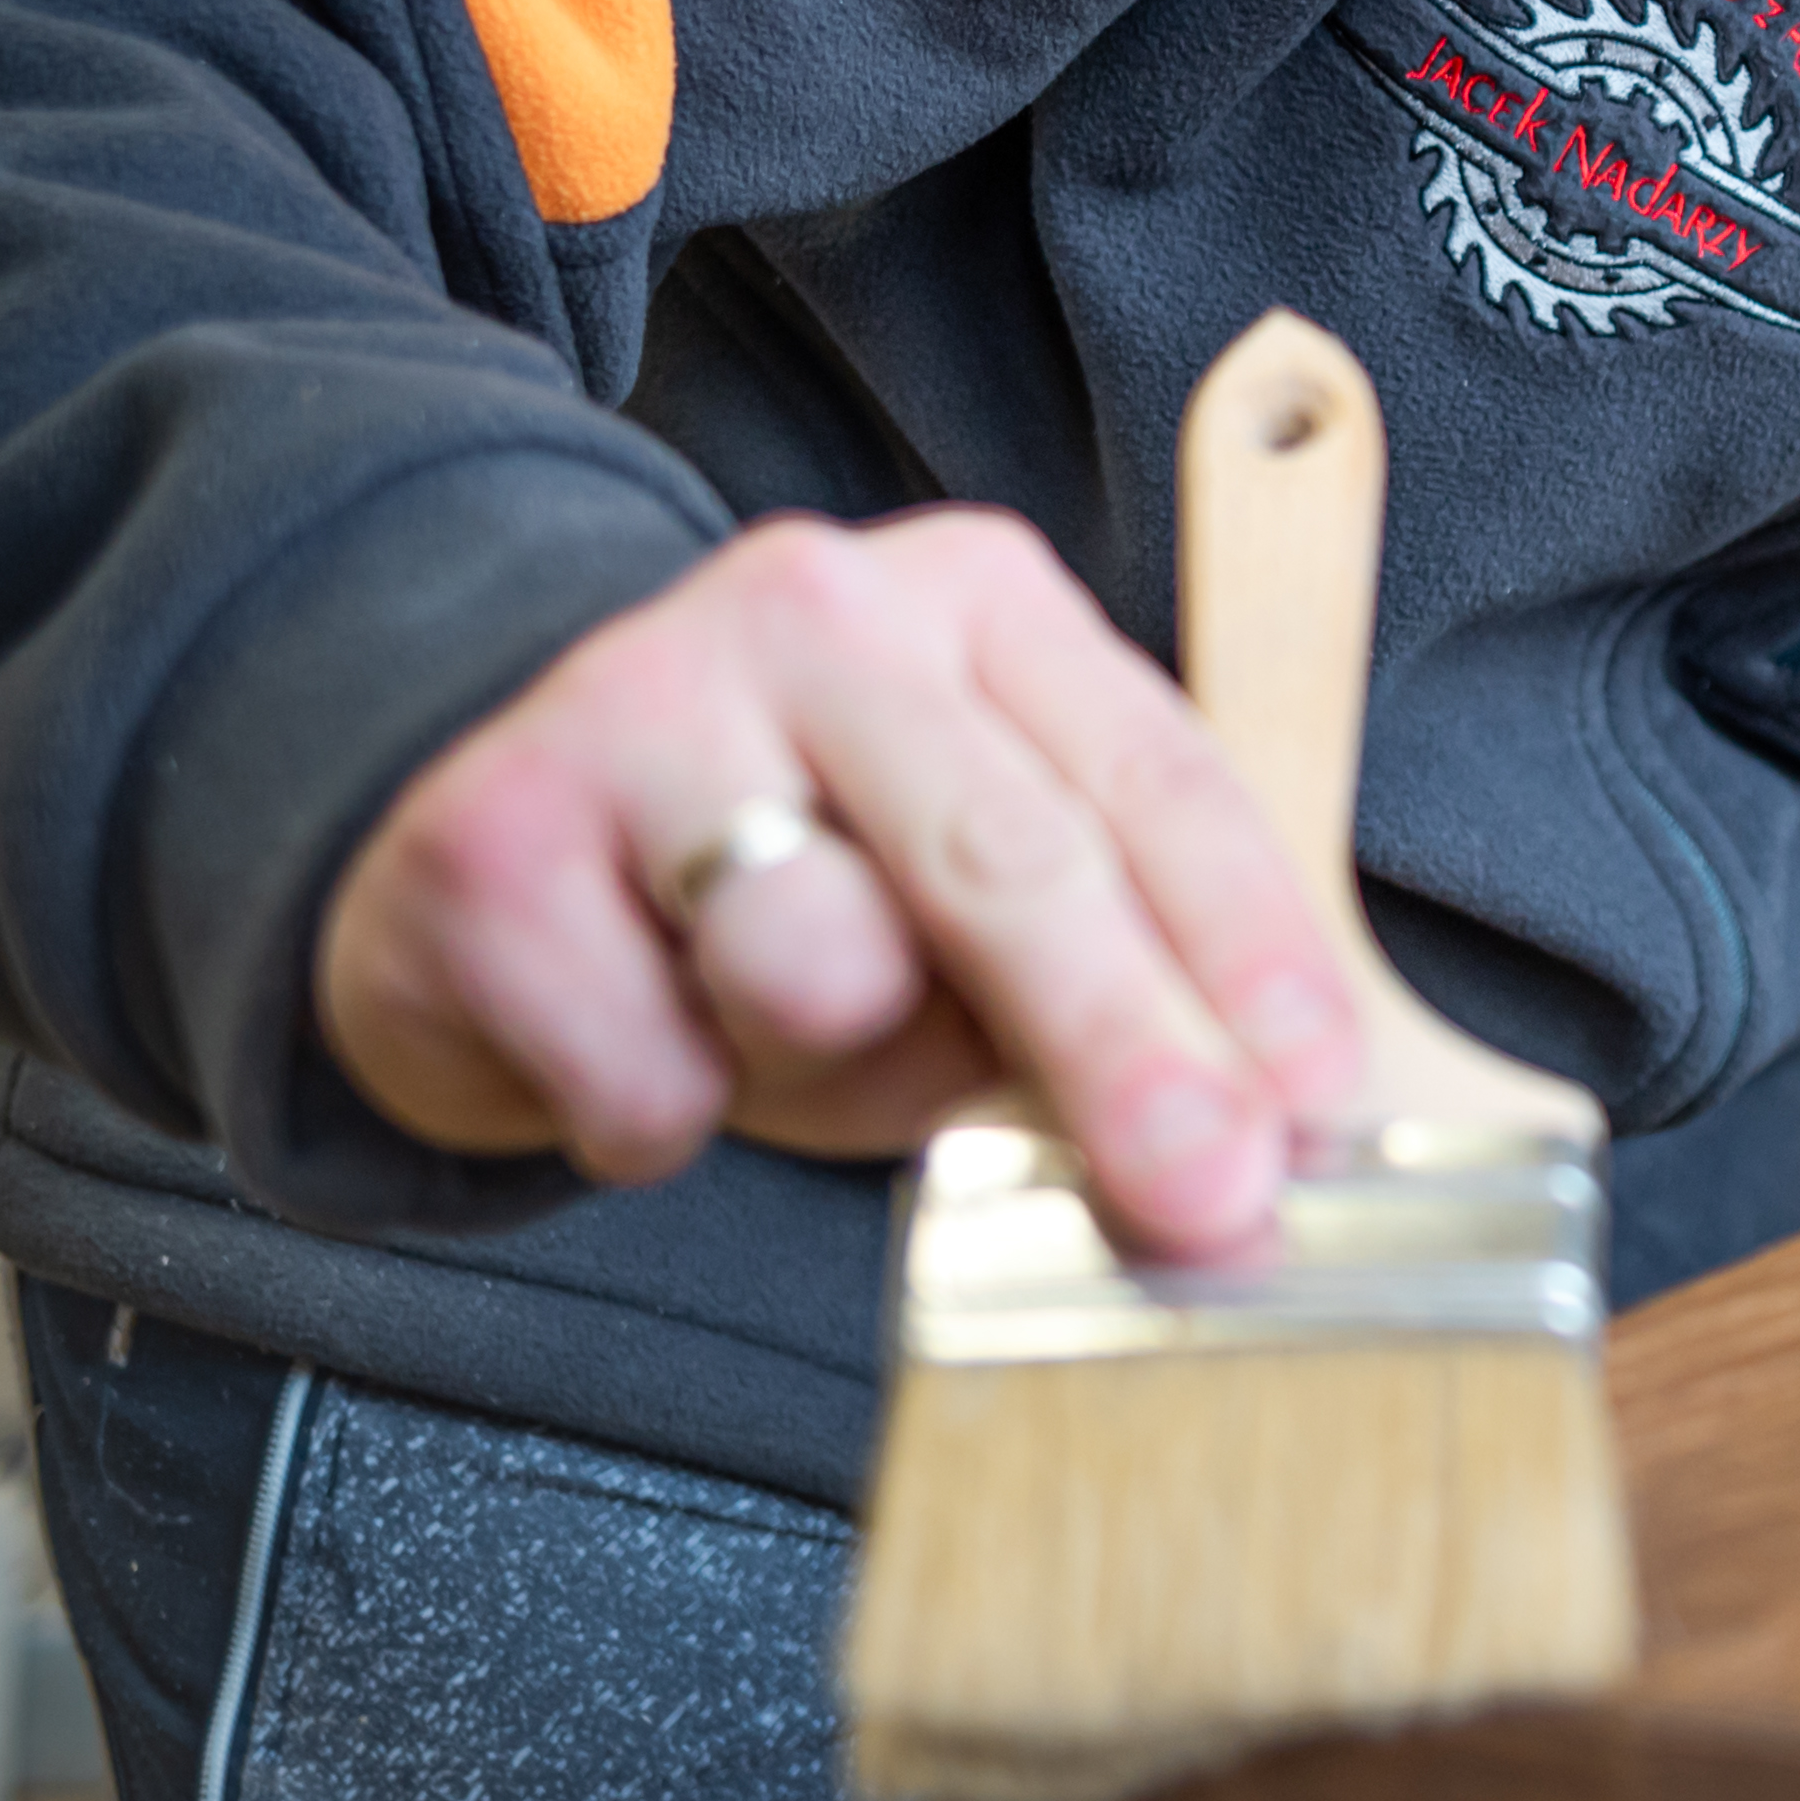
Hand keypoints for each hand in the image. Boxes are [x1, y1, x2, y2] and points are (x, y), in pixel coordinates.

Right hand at [313, 510, 1367, 1255]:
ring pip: (818, 965)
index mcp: (976, 604)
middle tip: (1205, 1196)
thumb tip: (1247, 1143)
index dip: (1250, 952)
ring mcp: (639, 703)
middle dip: (1124, 1048)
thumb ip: (1102, 968)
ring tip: (770, 1035)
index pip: (1156, 782)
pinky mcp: (489, 839)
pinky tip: (635, 1046)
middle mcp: (816, 610)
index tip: (1319, 1099)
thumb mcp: (961, 888)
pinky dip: (660, 1112)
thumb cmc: (775, 881)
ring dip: (824, 1069)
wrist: (481, 861)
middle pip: (1012, 858)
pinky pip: (646, 1067)